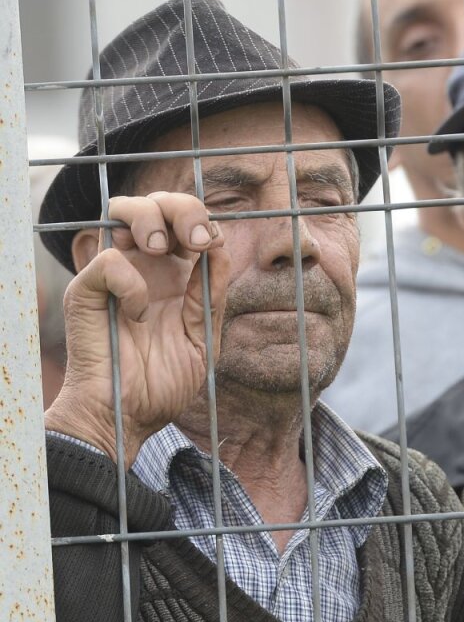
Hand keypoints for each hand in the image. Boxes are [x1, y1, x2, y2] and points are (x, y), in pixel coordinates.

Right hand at [43, 192, 230, 464]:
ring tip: (164, 249)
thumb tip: (219, 244)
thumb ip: (211, 294)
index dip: (202, 220)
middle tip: (196, 239)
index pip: (186, 222)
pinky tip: (137, 314)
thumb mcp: (203, 337)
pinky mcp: (86, 289)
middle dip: (182, 207)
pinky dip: (131, 281)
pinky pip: (109, 259)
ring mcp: (115, 274)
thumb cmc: (162, 384)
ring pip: (124, 209)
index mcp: (175, 274)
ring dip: (150, 219)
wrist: (129, 418)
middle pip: (157, 203)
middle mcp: (145, 266)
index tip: (213, 243)